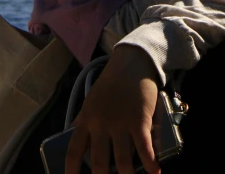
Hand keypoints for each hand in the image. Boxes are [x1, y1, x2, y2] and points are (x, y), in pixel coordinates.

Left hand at [66, 46, 160, 173]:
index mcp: (87, 119)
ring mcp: (121, 122)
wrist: (132, 62)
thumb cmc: (111, 83)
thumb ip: (83, 119)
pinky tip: (155, 172)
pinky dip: (150, 163)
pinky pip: (144, 147)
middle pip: (98, 162)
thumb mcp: (91, 100)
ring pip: (122, 161)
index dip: (71, 171)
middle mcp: (101, 123)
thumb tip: (69, 134)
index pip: (73, 151)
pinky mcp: (140, 119)